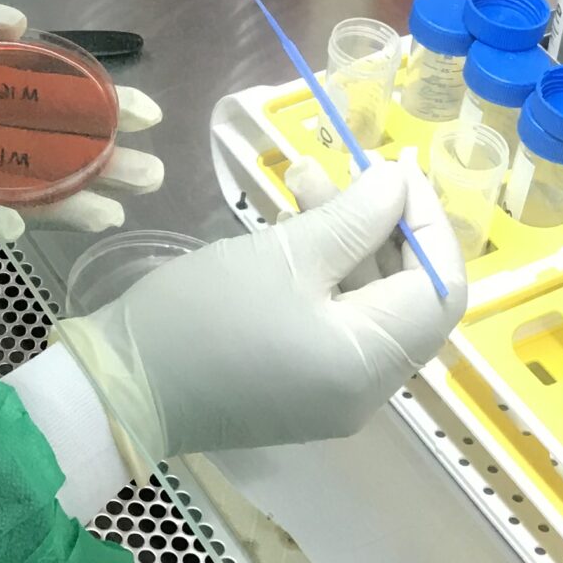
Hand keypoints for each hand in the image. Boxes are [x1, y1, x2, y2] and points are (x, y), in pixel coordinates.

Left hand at [0, 0, 162, 239]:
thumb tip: (22, 22)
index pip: (43, 99)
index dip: (91, 106)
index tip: (143, 112)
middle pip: (38, 150)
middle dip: (94, 163)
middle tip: (153, 175)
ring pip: (5, 185)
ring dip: (55, 201)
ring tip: (110, 211)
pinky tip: (20, 223)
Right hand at [53, 156, 464, 466]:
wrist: (122, 387)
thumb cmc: (205, 315)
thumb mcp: (285, 253)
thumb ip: (354, 218)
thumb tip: (399, 185)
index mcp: (370, 362)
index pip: (440, 289)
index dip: (429, 223)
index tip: (398, 168)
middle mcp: (366, 388)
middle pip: (406, 296)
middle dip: (380, 224)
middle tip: (343, 169)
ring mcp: (332, 393)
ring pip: (365, 303)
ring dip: (345, 239)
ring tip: (297, 177)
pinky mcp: (300, 388)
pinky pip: (334, 322)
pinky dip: (323, 273)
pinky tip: (287, 224)